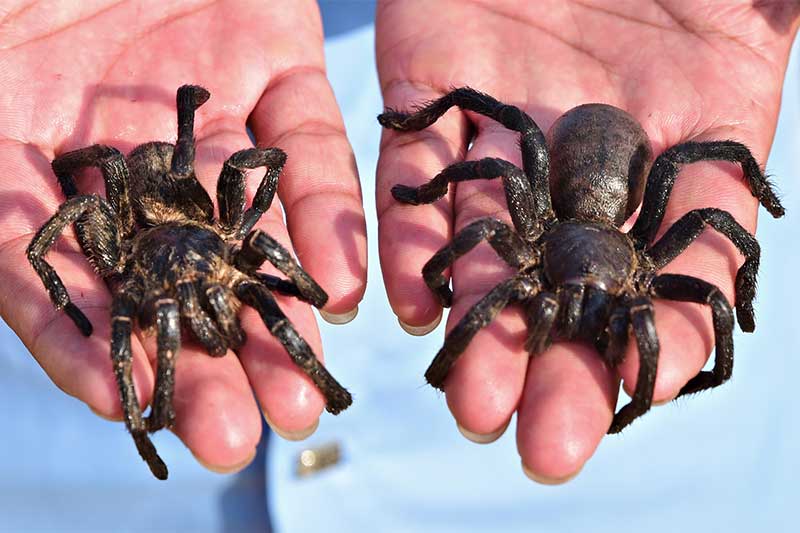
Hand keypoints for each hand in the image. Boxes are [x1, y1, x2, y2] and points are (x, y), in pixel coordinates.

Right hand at [0, 0, 365, 473]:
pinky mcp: (274, 58)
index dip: (90, 341)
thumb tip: (2, 248)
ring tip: (300, 399)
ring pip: (241, 228)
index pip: (56, 272)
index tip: (127, 409)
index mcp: (20, 155)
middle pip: (162, 270)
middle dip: (199, 354)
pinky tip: (343, 288)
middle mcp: (119, 146)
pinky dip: (321, 215)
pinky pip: (304, 145)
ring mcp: (199, 106)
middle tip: (239, 437)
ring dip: (269, 315)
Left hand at [375, 0, 797, 481]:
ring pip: (493, 247)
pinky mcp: (432, 89)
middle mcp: (597, 150)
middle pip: (581, 279)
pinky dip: (411, 242)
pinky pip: (417, 178)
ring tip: (470, 402)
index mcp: (694, 130)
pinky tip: (411, 307)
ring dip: (484, 329)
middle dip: (562, 363)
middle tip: (541, 446)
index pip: (688, 260)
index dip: (670, 335)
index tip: (641, 400)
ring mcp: (509, 125)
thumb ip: (785, 29)